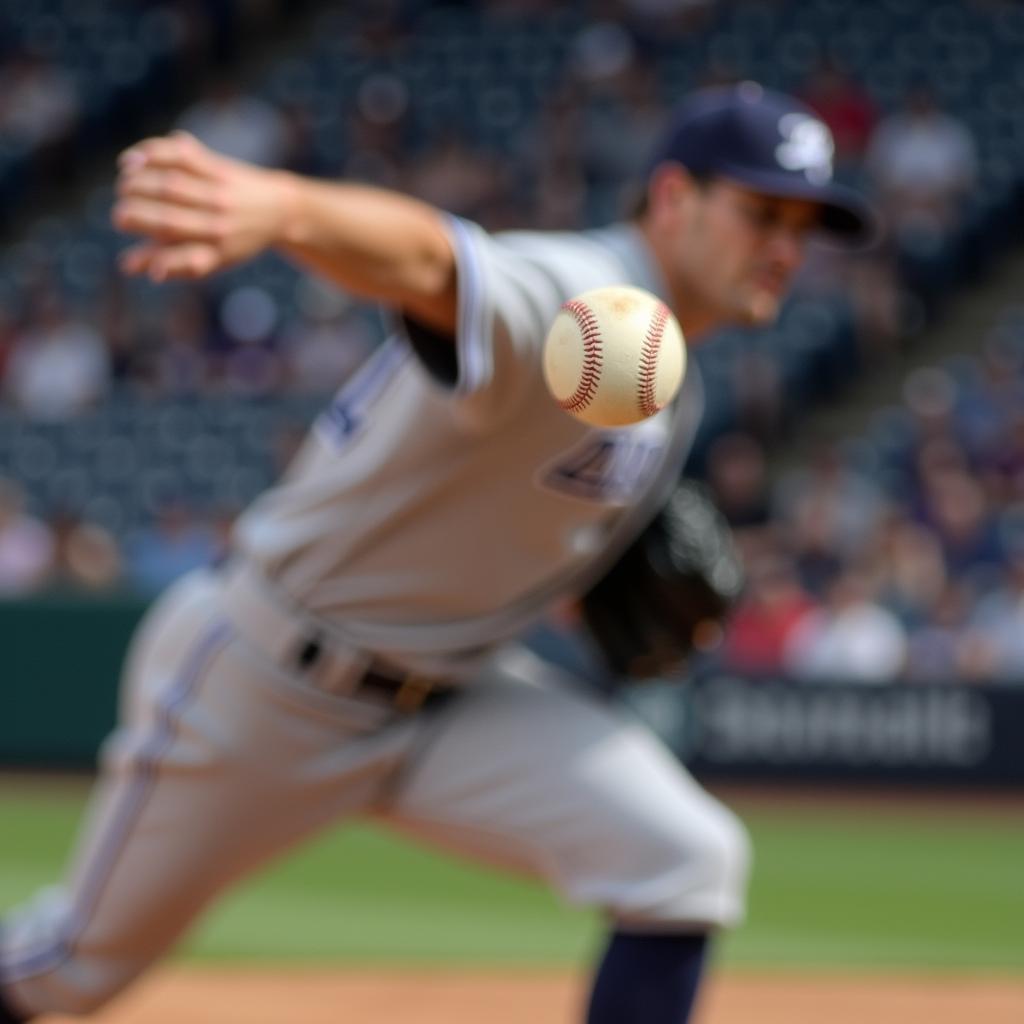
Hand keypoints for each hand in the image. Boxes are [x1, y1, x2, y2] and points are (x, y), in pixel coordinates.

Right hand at [112, 131, 292, 281]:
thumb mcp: (211, 257)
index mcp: (214, 251)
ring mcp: (220, 195)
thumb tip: (126, 266)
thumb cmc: (236, 239)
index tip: (129, 255)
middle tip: (119, 213)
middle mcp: (218, 225)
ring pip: (171, 186)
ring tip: (124, 185)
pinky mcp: (220, 169)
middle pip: (168, 219)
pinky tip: (132, 160)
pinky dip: (153, 153)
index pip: (177, 256)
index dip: (152, 258)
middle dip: (134, 214)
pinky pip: (182, 156)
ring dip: (138, 184)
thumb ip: (169, 260)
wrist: (280, 211)